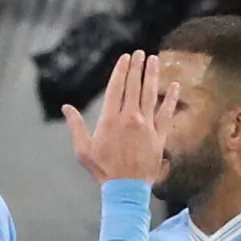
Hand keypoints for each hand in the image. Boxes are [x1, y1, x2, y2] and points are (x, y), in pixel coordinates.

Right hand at [64, 51, 179, 183]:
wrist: (125, 188)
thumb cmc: (102, 170)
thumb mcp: (83, 149)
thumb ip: (75, 126)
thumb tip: (66, 108)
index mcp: (110, 120)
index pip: (116, 88)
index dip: (121, 71)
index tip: (125, 58)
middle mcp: (129, 119)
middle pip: (134, 86)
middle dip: (137, 67)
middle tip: (140, 53)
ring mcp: (146, 126)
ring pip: (150, 94)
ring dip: (152, 75)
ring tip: (154, 60)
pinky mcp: (159, 135)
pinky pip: (166, 112)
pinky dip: (171, 98)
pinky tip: (174, 86)